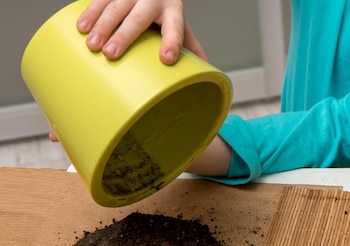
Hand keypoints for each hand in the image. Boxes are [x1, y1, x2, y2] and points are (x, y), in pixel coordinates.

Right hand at [77, 0, 207, 63]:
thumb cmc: (166, 13)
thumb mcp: (180, 26)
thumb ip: (190, 48)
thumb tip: (207, 73)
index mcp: (174, 11)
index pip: (176, 28)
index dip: (172, 43)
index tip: (167, 59)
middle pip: (138, 18)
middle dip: (124, 36)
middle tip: (112, 55)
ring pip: (115, 6)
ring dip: (101, 26)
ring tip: (91, 46)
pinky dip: (89, 13)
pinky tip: (81, 28)